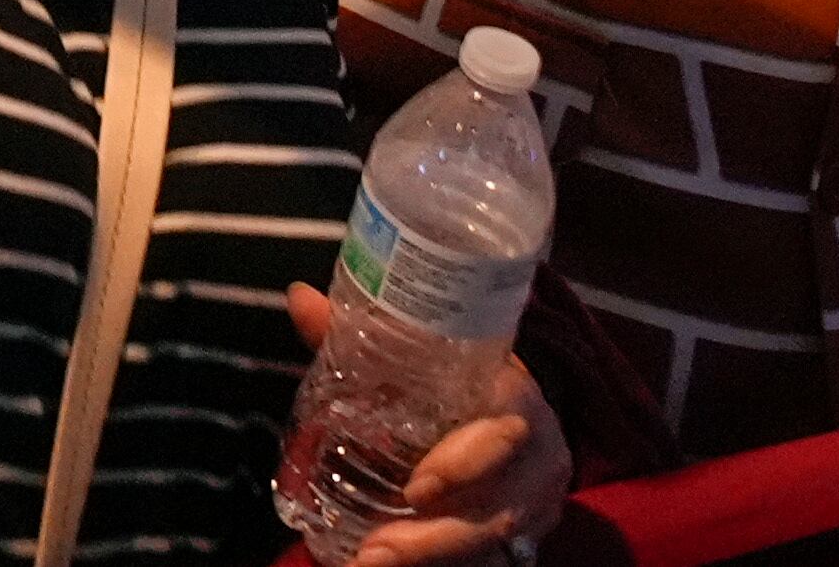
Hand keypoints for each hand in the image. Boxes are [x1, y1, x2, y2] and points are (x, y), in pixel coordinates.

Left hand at [286, 288, 574, 566]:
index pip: (509, 425)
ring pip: (493, 542)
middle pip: (501, 505)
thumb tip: (300, 299)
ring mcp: (536, 505)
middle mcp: (538, 456)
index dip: (468, 461)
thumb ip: (363, 338)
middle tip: (377, 548)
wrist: (515, 430)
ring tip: (370, 564)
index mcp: (516, 398)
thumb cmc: (460, 389)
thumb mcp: (423, 364)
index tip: (417, 489)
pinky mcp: (526, 540)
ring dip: (432, 558)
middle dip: (437, 535)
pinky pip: (493, 562)